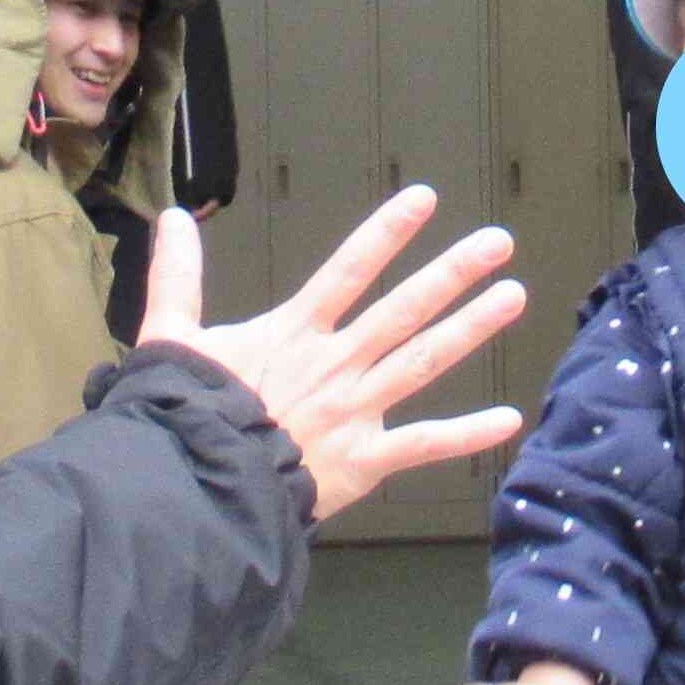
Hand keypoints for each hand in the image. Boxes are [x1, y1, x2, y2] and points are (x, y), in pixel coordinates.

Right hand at [138, 193, 526, 517]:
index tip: (424, 199)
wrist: (195, 485)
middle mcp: (334, 365)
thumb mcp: (172, 338)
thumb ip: (177, 277)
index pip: (348, 270)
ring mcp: (354, 412)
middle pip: (402, 309)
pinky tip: (510, 420)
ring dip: (470, 329)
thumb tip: (171, 218)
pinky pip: (424, 445)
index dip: (386, 233)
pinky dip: (467, 434)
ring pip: (422, 363)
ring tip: (513, 296)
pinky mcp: (363, 461)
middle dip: (452, 273)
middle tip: (498, 241)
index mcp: (294, 334)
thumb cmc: (185, 415)